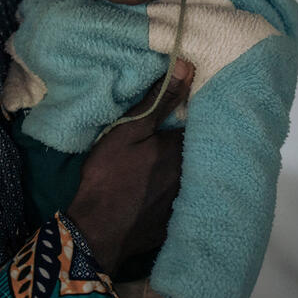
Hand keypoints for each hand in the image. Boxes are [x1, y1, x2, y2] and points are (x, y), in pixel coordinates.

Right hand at [66, 60, 192, 275]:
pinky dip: (185, 192)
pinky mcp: (177, 222)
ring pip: (197, 176)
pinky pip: (188, 201)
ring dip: (194, 166)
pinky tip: (172, 190)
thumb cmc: (108, 175)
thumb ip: (159, 100)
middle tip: (188, 130)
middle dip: (199, 139)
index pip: (202, 124)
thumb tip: (188, 67)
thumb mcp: (128, 131)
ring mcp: (187, 202)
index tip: (199, 103)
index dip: (199, 113)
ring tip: (183, 158)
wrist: (95, 231)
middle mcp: (193, 175)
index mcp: (183, 150)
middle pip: (202, 151)